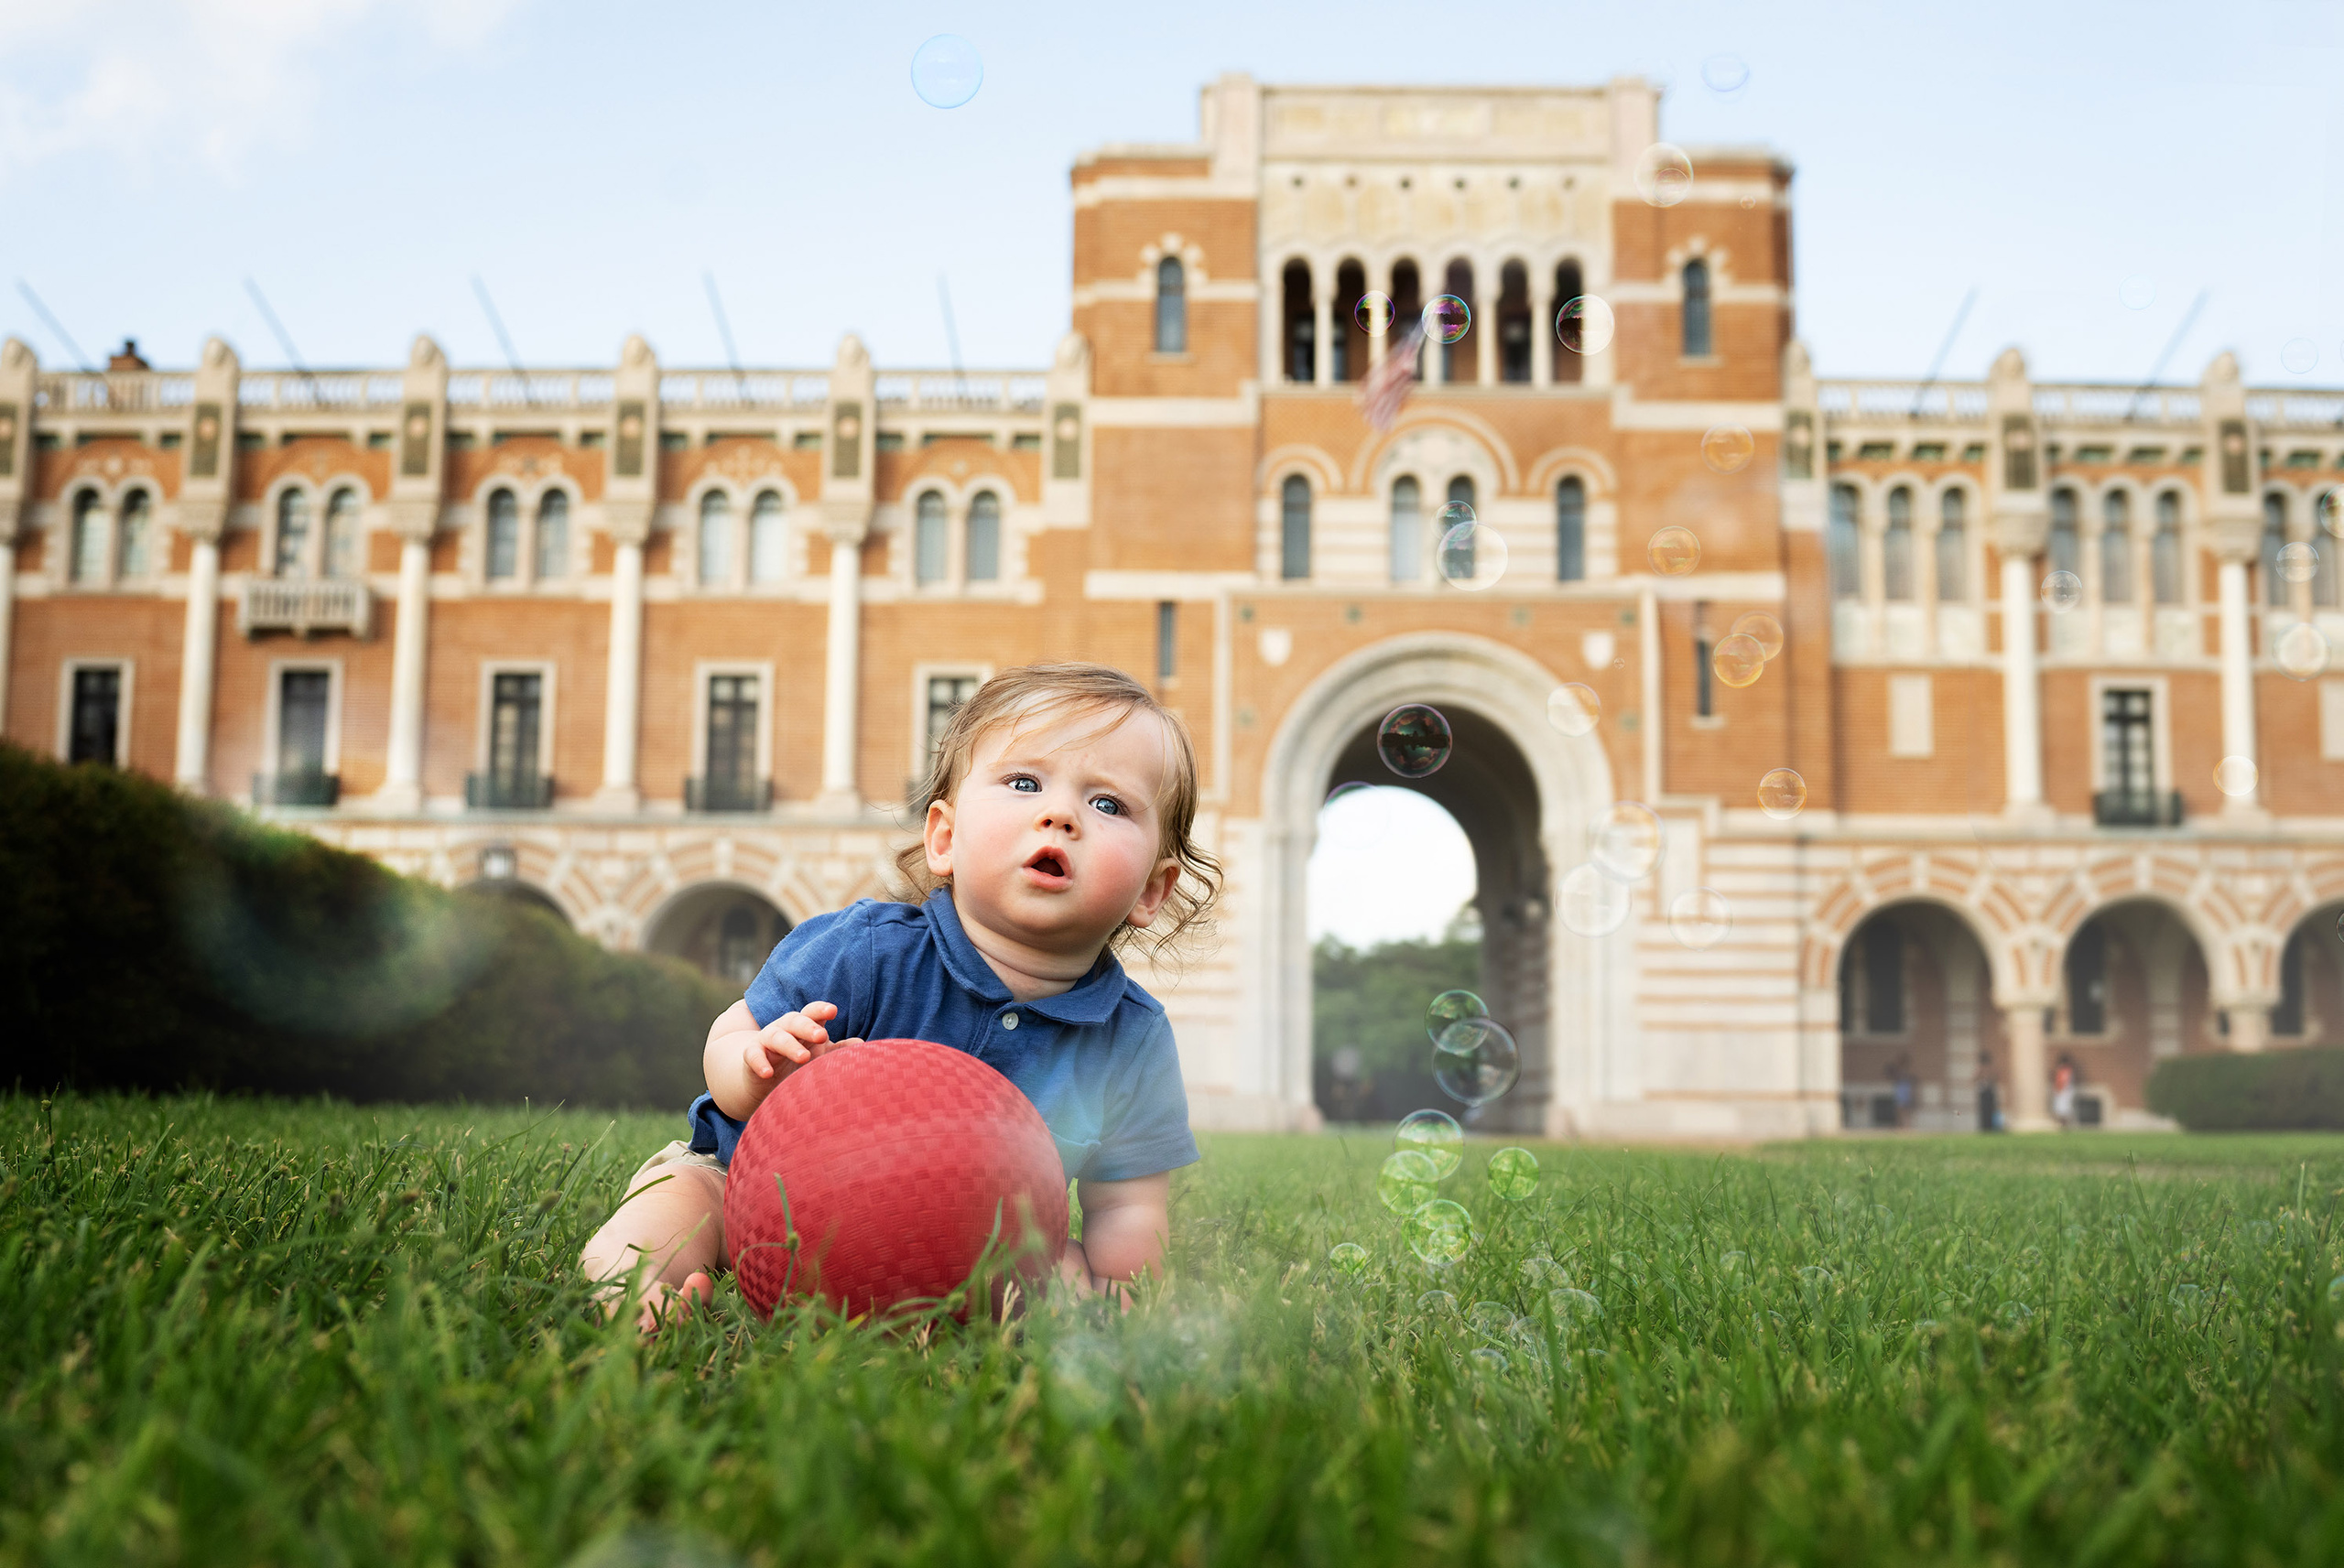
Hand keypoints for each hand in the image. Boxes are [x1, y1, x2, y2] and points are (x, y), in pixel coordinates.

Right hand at [741, 1000, 864, 1081]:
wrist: (763, 1076)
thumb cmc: (797, 1060)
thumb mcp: (819, 1055)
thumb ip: (838, 1050)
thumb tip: (861, 1043)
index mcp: (804, 1026)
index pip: (812, 1013)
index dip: (820, 1010)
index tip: (833, 1011)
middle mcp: (785, 1028)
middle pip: (795, 1021)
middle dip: (808, 1026)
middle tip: (822, 1035)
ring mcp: (767, 1040)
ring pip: (776, 1037)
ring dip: (790, 1046)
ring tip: (804, 1058)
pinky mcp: (751, 1055)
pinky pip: (753, 1055)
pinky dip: (759, 1063)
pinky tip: (768, 1073)